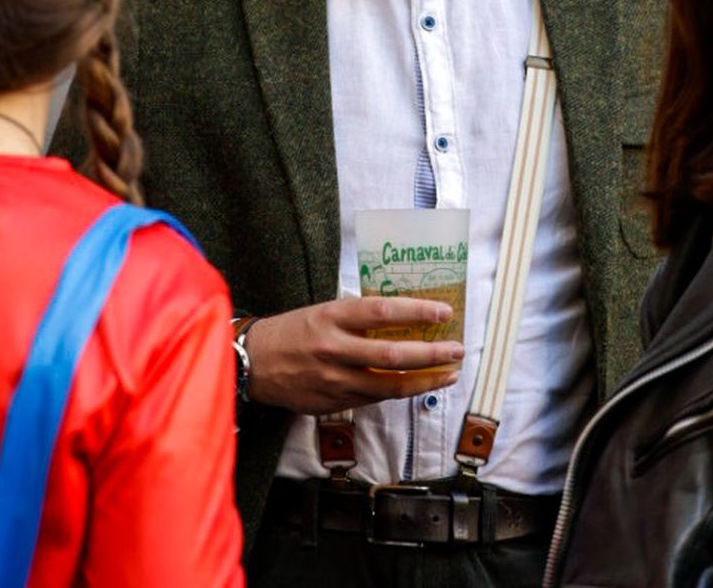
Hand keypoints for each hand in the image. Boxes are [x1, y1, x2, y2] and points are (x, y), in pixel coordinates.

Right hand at [244, 296, 463, 413]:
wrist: (255, 363)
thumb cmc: (292, 330)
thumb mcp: (322, 310)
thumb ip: (357, 316)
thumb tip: (400, 315)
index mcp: (332, 316)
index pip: (383, 311)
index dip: (417, 311)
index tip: (444, 311)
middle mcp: (335, 349)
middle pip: (393, 354)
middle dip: (431, 353)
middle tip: (457, 349)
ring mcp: (336, 380)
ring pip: (390, 385)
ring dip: (425, 380)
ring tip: (449, 373)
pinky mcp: (335, 403)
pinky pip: (375, 398)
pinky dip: (400, 391)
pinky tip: (418, 385)